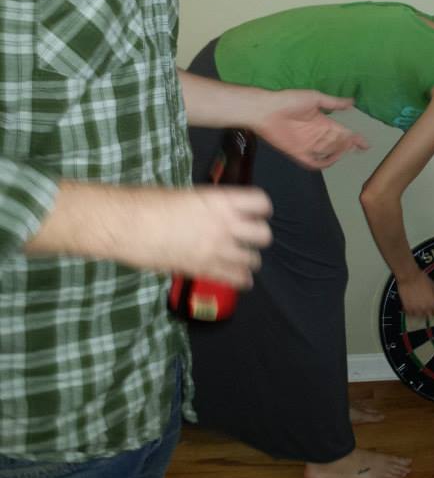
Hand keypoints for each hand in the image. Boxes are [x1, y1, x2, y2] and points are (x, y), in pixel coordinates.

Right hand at [121, 185, 271, 288]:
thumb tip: (211, 214)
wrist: (126, 225)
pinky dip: (242, 280)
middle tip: (247, 237)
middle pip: (263, 234)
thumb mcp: (187, 196)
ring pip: (254, 259)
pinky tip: (242, 280)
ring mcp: (217, 249)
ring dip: (250, 259)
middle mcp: (226, 225)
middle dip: (258, 235)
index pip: (260, 203)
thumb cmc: (149, 203)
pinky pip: (235, 278)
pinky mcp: (204, 270)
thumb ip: (207, 207)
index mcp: (222, 201)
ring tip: (243, 259)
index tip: (256, 211)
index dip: (261, 208)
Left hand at [253, 89, 368, 168]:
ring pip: (329, 154)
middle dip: (347, 145)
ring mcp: (309, 145)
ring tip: (343, 148)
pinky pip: (313, 163)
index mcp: (323, 123)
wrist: (267, 109)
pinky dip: (322, 164)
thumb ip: (334, 103)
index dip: (354, 139)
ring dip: (337, 153)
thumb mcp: (315, 98)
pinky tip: (329, 161)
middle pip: (338, 144)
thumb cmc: (289, 100)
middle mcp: (318, 136)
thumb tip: (352, 101)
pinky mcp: (298, 153)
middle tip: (352, 142)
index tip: (365, 144)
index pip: (343, 133)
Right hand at [397, 270, 433, 316]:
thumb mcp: (433, 286)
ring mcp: (416, 309)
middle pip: (429, 314)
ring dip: (420, 311)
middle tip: (425, 303)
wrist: (409, 276)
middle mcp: (426, 308)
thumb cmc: (422, 279)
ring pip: (420, 315)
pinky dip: (411, 311)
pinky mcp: (407, 308)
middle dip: (428, 310)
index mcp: (433, 303)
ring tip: (418, 304)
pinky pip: (411, 313)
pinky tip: (411, 305)